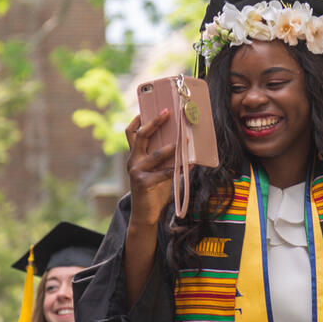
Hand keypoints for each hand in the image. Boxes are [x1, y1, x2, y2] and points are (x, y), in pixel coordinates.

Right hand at [125, 111, 174, 225]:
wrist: (145, 213)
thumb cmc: (154, 188)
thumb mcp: (157, 168)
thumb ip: (162, 155)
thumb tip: (180, 139)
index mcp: (134, 155)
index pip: (131, 133)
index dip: (138, 119)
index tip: (148, 107)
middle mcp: (133, 161)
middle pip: (141, 136)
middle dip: (155, 122)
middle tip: (167, 113)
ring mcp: (136, 172)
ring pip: (156, 154)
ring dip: (172, 147)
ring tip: (184, 140)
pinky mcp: (144, 183)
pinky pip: (165, 172)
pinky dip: (180, 168)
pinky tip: (191, 164)